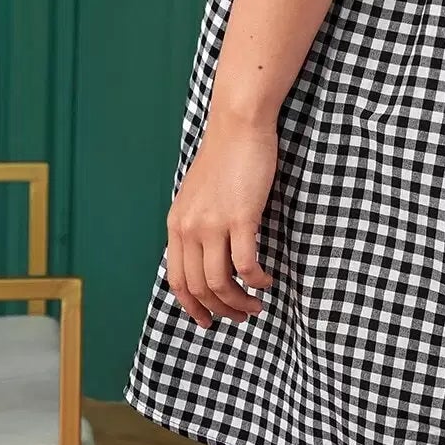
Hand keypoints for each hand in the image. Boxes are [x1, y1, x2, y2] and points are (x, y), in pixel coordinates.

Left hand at [166, 110, 277, 328]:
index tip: (208, 319)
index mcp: (177, 224)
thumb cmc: (226, 155)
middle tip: (241, 316)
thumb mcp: (199, 194)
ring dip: (239, 301)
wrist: (238, 125)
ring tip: (257, 305)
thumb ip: (198, 223)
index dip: (191, 306)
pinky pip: (246, 263)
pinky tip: (267, 280)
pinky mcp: (240, 217)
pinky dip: (257, 280)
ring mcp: (213, 223)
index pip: (177, 280)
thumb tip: (209, 254)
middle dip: (220, 310)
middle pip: (198, 287)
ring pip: (220, 282)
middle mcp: (189, 228)